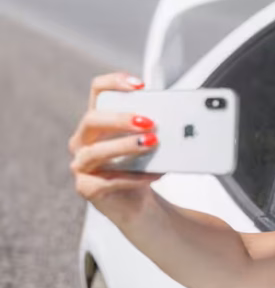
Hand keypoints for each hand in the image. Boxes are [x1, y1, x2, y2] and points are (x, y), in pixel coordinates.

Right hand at [68, 72, 162, 217]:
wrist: (138, 205)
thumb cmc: (142, 168)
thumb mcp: (151, 144)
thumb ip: (157, 129)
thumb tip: (179, 122)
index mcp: (99, 122)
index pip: (98, 91)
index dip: (115, 83)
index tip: (140, 85)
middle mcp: (84, 140)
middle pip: (92, 119)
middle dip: (120, 118)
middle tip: (148, 121)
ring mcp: (81, 164)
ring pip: (95, 152)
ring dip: (125, 146)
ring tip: (151, 144)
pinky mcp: (87, 188)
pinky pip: (108, 181)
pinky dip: (133, 177)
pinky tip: (154, 174)